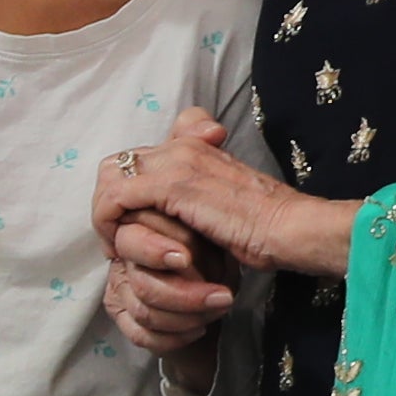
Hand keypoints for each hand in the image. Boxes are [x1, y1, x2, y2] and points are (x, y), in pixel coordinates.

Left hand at [95, 108, 348, 279]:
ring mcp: (176, 162)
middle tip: (116, 238)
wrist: (290, 229)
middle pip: (115, 163)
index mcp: (193, 147)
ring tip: (117, 246)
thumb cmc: (263, 226)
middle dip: (106, 202)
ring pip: (110, 177)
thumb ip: (195, 197)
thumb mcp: (222, 204)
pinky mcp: (172, 185)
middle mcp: (180, 146)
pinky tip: (121, 248)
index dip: (123, 191)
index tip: (130, 226)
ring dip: (105, 214)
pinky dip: (109, 223)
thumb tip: (172, 215)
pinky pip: (116, 199)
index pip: (135, 158)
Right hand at [99, 217, 230, 367]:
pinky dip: (175, 337)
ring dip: (189, 317)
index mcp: (138, 228)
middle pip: (142, 284)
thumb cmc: (216, 253)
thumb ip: (192, 235)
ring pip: (145, 312)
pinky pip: (140, 335)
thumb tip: (186, 253)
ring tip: (218, 309)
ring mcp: (120, 289)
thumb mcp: (210, 236)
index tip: (185, 260)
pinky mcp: (123, 316)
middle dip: (187, 296)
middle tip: (222, 297)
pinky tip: (199, 329)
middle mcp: (123, 258)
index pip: (132, 241)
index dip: (155, 252)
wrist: (216, 285)